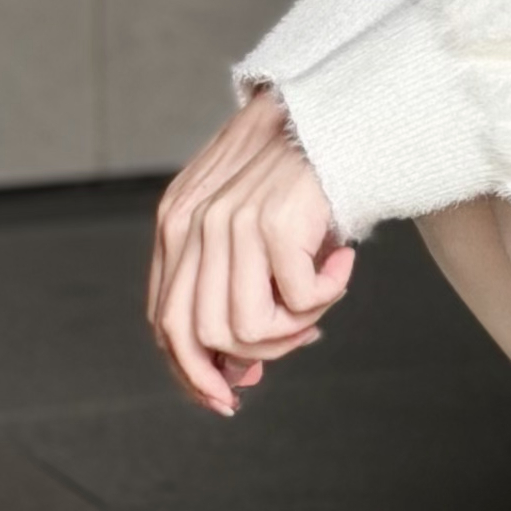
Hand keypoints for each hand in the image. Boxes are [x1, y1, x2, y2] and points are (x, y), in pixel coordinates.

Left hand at [148, 88, 355, 414]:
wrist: (339, 116)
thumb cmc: (302, 178)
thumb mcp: (253, 232)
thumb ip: (235, 290)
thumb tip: (241, 371)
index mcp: (176, 225)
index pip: (166, 320)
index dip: (193, 368)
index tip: (227, 393)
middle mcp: (192, 223)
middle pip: (198, 334)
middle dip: (240, 363)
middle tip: (282, 358)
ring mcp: (229, 223)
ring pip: (246, 328)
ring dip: (293, 328)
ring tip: (322, 300)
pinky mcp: (271, 224)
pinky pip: (296, 301)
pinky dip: (327, 295)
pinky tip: (344, 263)